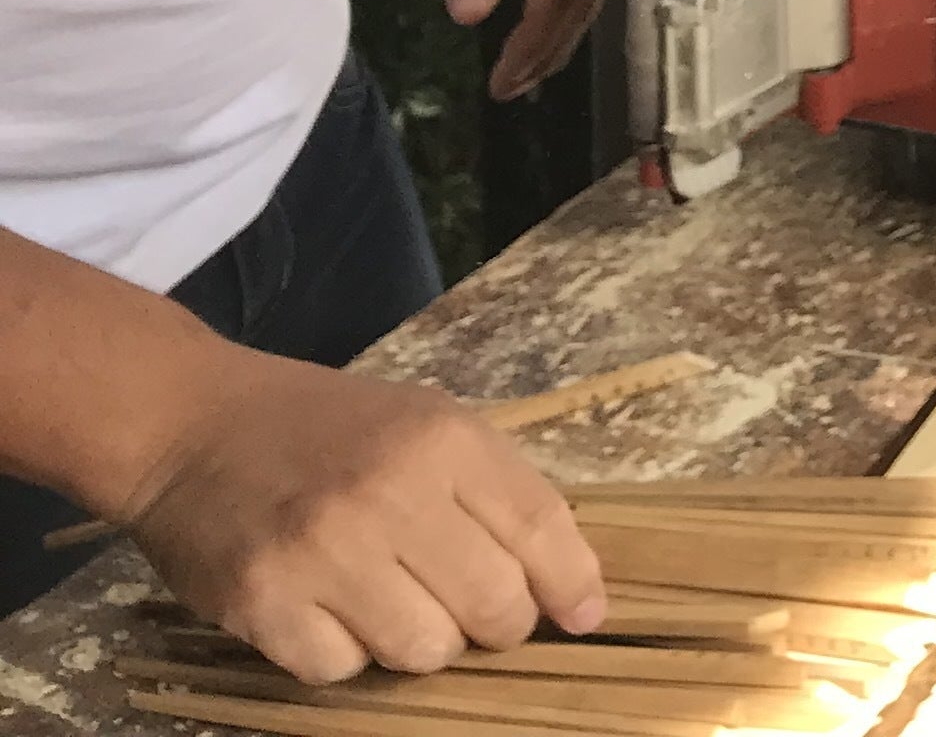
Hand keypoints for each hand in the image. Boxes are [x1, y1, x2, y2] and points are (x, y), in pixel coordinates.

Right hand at [115, 344, 602, 682]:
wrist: (193, 426)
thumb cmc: (327, 426)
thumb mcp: (428, 423)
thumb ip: (494, 488)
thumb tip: (566, 578)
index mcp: (443, 440)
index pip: (539, 526)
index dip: (571, 582)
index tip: (585, 615)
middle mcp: (389, 494)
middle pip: (492, 603)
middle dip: (501, 624)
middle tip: (480, 614)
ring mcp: (322, 553)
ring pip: (424, 650)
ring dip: (425, 642)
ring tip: (399, 605)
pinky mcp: (262, 603)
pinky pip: (341, 670)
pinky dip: (349, 656)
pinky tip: (334, 614)